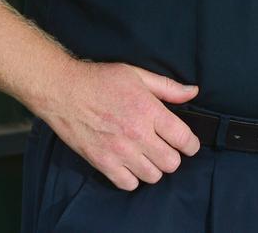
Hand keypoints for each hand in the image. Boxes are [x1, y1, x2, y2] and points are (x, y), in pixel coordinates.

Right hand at [43, 60, 200, 190]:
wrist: (64, 91)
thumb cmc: (101, 80)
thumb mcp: (138, 75)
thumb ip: (168, 87)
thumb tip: (193, 91)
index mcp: (148, 110)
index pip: (183, 138)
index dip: (192, 144)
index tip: (190, 144)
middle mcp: (136, 134)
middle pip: (171, 162)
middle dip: (174, 155)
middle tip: (167, 146)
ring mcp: (118, 151)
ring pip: (152, 176)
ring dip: (155, 167)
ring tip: (149, 154)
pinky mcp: (102, 163)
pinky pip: (128, 184)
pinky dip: (134, 177)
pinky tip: (132, 163)